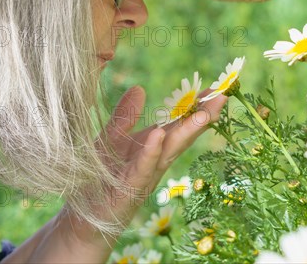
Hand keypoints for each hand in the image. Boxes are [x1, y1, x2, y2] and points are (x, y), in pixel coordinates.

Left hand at [62, 85, 226, 248]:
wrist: (84, 217)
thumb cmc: (100, 177)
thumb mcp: (111, 139)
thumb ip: (125, 116)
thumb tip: (139, 88)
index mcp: (153, 146)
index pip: (179, 123)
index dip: (196, 106)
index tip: (215, 89)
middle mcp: (156, 161)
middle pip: (183, 135)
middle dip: (203, 117)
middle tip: (221, 97)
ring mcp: (146, 175)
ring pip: (170, 151)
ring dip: (187, 132)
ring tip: (203, 113)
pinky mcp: (129, 188)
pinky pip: (142, 168)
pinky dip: (151, 151)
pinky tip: (158, 134)